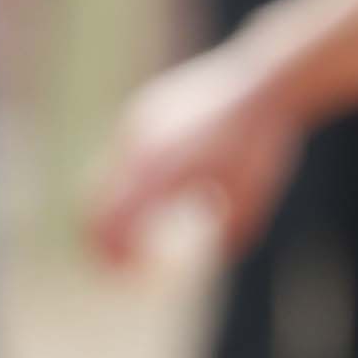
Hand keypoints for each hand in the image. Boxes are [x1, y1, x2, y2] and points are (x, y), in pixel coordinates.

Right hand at [85, 43, 299, 268]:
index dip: (114, 256)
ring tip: (134, 236)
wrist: (264, 80)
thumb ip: (228, 228)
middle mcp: (137, 148)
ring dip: (112, 213)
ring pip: (104, 180)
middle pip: (94, 204)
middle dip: (100, 240)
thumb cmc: (261, 144)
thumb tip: (216, 250)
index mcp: (158, 172)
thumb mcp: (250, 197)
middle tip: (117, 268)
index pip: (113, 223)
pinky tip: (153, 196)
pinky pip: (121, 159)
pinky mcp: (142, 114)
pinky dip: (126, 187)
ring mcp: (135, 127)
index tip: (127, 278)